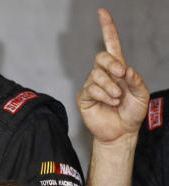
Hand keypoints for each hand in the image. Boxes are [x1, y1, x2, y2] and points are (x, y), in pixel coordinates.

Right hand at [77, 8, 147, 144]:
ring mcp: (92, 85)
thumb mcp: (142, 94)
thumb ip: (136, 80)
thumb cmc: (132, 112)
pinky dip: (104, 95)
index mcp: (118, 69)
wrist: (121, 132)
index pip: (111, 44)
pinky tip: (110, 102)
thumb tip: (126, 69)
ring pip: (96, 75)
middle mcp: (103, 74)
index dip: (107, 28)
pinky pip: (91, 89)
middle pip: (101, 57)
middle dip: (112, 64)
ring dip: (110, 86)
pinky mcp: (84, 97)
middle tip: (121, 75)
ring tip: (118, 98)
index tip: (101, 12)